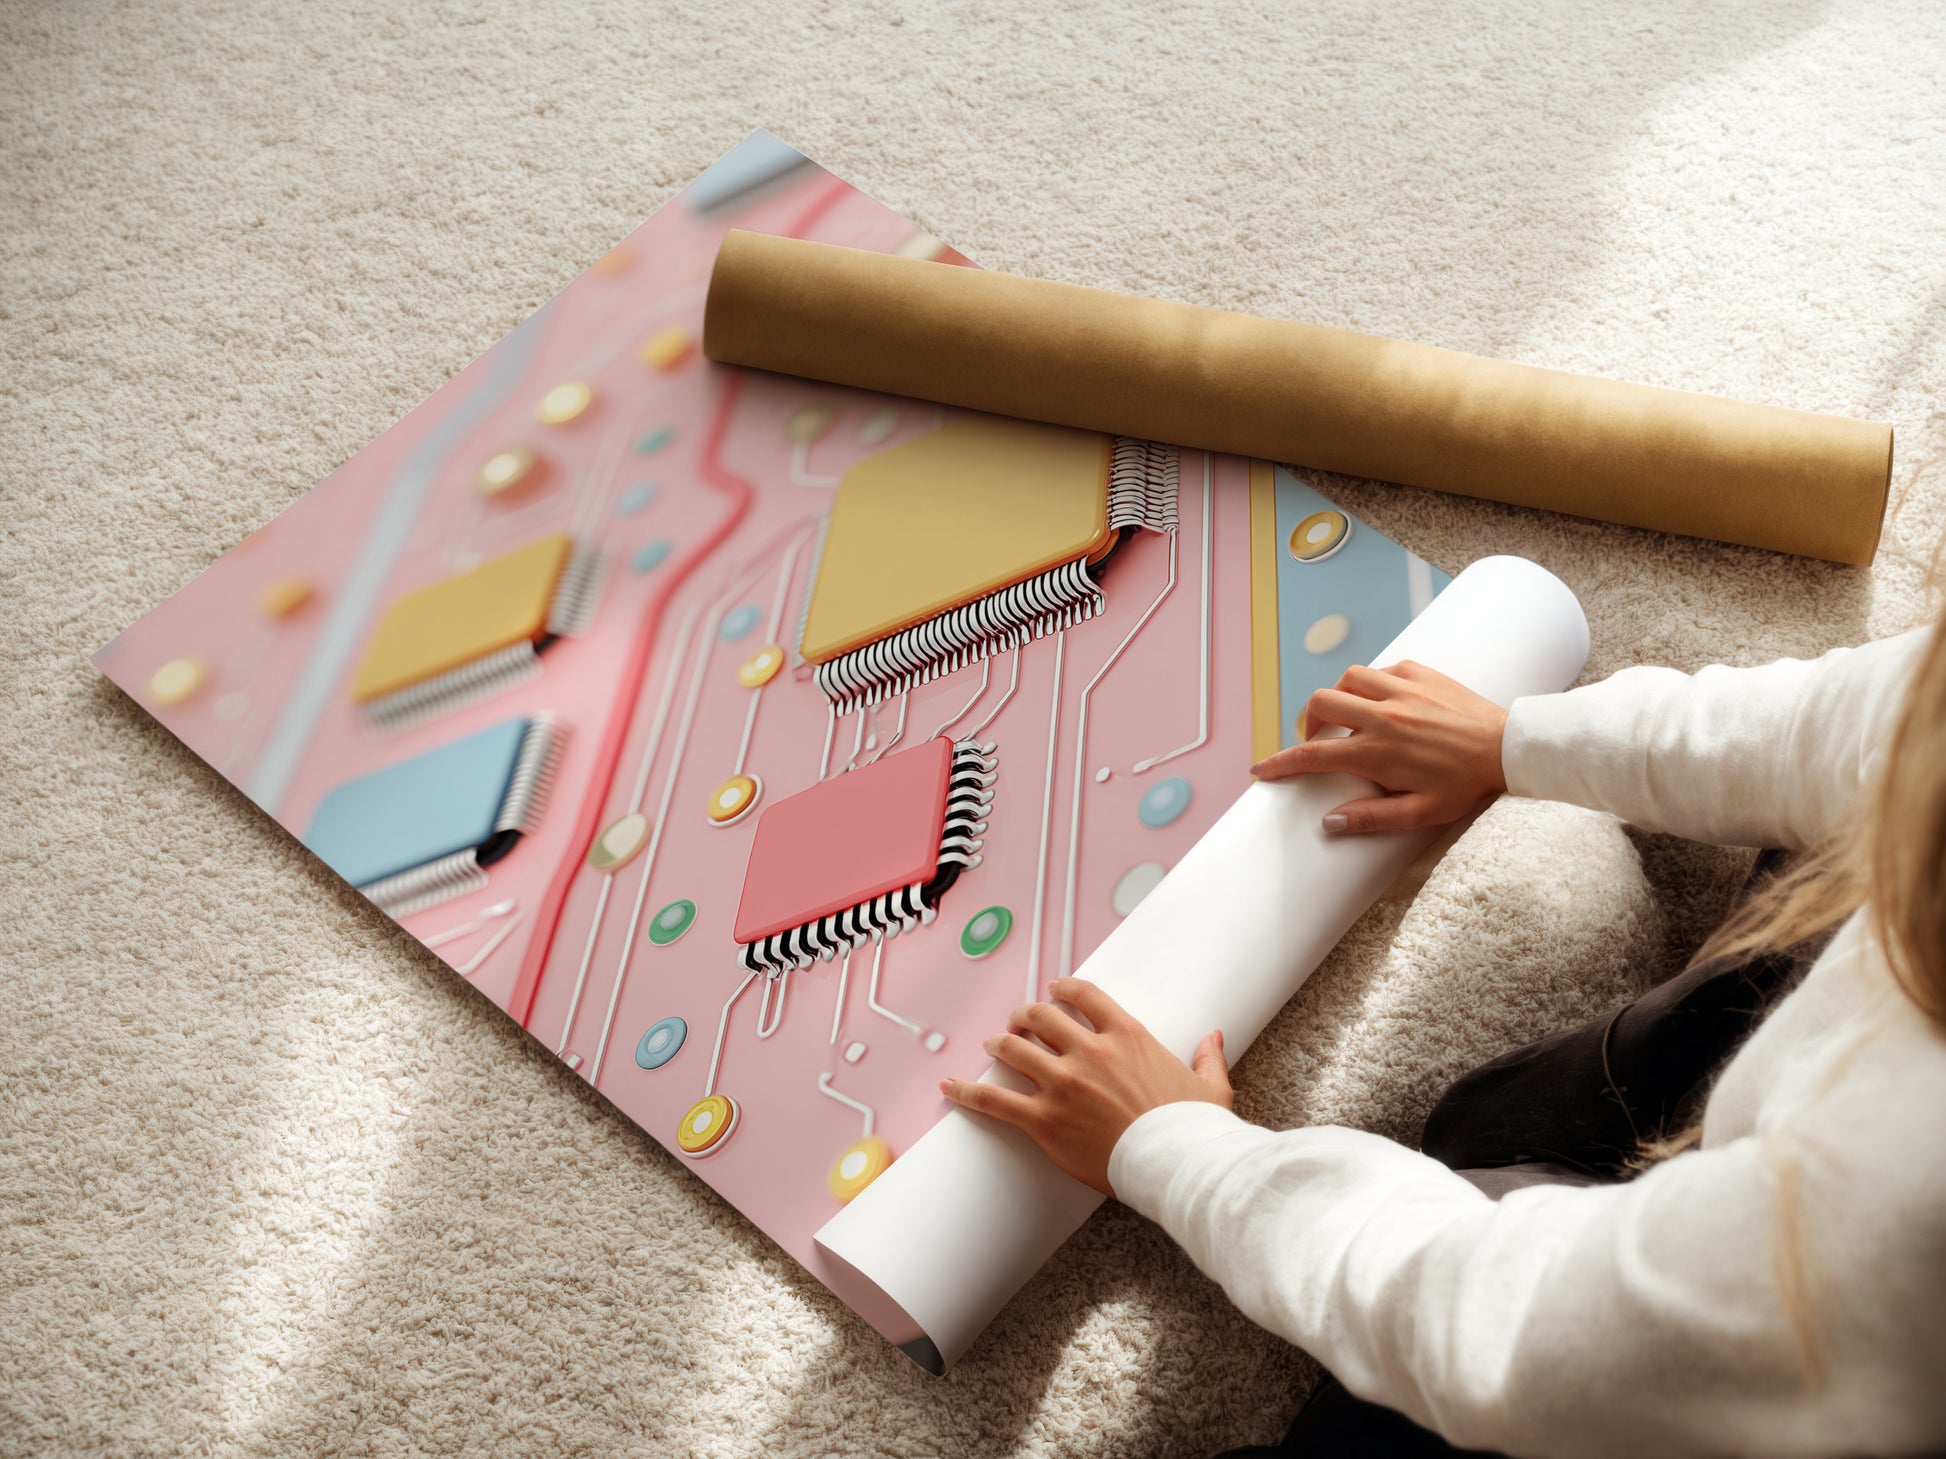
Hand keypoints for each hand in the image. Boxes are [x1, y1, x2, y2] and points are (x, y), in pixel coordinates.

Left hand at [939, 976, 1231, 1195]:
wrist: (1178, 1165)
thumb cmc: (1194, 1129)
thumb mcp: (1210, 1086)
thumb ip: (1207, 1056)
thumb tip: (1214, 1037)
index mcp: (1127, 1036)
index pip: (1084, 995)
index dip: (1062, 989)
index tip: (1053, 991)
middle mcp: (1089, 1052)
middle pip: (1040, 1017)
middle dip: (1024, 1016)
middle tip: (1018, 1022)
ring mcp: (1063, 1084)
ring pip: (1014, 1049)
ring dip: (999, 1044)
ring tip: (992, 1046)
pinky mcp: (1044, 1120)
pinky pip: (995, 1100)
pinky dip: (968, 1092)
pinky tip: (951, 1087)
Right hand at [1250, 660, 1507, 834]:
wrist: (1509, 748)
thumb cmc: (1466, 785)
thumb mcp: (1420, 813)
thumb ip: (1372, 818)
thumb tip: (1329, 822)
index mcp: (1378, 752)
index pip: (1312, 756)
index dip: (1279, 763)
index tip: (1260, 769)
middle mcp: (1383, 715)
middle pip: (1320, 704)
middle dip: (1307, 722)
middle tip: (1317, 740)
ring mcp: (1402, 690)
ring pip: (1347, 679)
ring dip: (1339, 697)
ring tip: (1348, 717)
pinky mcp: (1421, 673)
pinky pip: (1382, 669)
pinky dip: (1372, 683)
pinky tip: (1383, 701)